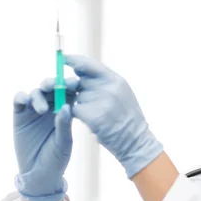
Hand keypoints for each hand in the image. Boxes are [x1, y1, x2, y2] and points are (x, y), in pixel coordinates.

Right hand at [13, 78, 77, 200]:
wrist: (38, 173)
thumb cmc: (56, 158)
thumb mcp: (63, 142)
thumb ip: (63, 125)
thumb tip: (66, 106)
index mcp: (66, 111)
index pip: (69, 92)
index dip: (71, 85)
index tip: (74, 83)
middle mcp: (51, 106)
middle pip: (52, 88)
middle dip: (54, 84)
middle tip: (55, 86)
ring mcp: (34, 109)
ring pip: (37, 92)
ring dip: (39, 95)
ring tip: (43, 110)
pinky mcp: (20, 115)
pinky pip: (19, 100)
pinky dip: (21, 97)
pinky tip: (24, 100)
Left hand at [64, 54, 162, 177]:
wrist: (136, 141)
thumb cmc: (128, 119)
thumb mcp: (122, 93)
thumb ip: (105, 81)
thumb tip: (80, 70)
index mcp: (116, 80)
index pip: (89, 64)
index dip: (74, 60)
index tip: (64, 59)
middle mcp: (108, 87)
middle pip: (81, 81)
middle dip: (80, 90)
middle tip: (93, 103)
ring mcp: (100, 101)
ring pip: (77, 97)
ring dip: (82, 105)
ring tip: (98, 115)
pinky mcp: (93, 116)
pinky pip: (75, 110)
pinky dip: (80, 116)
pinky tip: (92, 122)